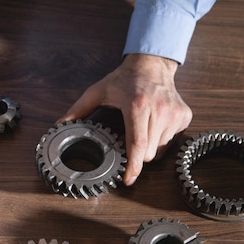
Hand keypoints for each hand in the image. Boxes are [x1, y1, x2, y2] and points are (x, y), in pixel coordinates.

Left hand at [57, 54, 191, 185]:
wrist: (152, 64)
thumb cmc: (125, 79)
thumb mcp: (98, 92)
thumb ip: (78, 111)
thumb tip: (59, 125)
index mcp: (137, 106)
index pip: (137, 144)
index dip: (133, 165)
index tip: (128, 180)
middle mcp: (159, 111)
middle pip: (148, 153)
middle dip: (136, 154)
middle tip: (129, 137)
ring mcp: (175, 114)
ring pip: (160, 150)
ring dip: (149, 146)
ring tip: (142, 126)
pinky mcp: (185, 116)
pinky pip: (171, 141)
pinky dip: (161, 139)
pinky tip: (154, 122)